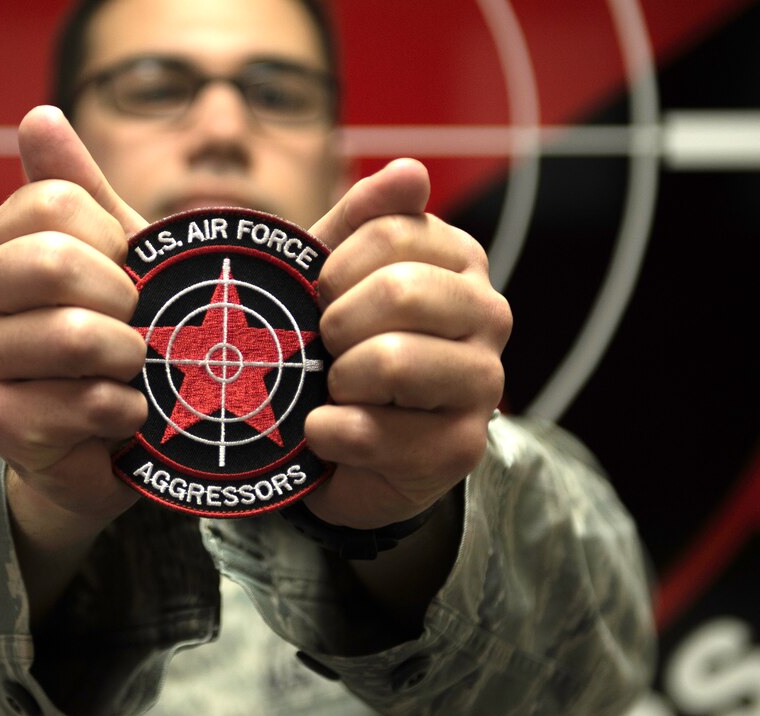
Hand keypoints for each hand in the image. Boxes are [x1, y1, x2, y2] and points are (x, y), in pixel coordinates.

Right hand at [0, 106, 148, 529]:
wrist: (94, 440)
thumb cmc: (108, 335)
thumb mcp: (108, 256)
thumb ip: (77, 189)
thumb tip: (40, 115)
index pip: (56, 200)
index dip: (113, 239)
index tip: (124, 272)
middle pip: (58, 262)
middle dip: (123, 300)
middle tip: (134, 326)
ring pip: (76, 338)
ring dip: (131, 360)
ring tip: (129, 372)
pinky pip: (87, 403)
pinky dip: (127, 411)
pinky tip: (120, 413)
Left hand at [304, 159, 511, 528]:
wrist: (348, 446)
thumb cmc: (341, 346)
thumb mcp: (334, 274)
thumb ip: (362, 219)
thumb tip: (409, 169)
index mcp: (458, 259)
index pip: (389, 233)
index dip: (334, 269)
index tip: (325, 296)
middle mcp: (489, 314)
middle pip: (398, 291)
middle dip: (336, 324)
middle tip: (328, 348)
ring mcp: (484, 383)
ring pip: (392, 361)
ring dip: (337, 381)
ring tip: (337, 390)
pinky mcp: (460, 448)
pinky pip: (372, 432)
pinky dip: (329, 433)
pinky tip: (331, 432)